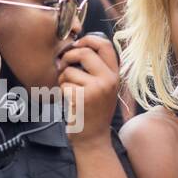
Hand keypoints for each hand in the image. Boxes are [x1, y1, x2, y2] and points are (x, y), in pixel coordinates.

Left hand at [55, 33, 119, 147]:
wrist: (94, 138)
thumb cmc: (95, 111)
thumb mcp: (104, 88)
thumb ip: (97, 69)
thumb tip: (78, 46)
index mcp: (115, 74)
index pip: (105, 44)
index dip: (88, 39)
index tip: (77, 44)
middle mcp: (109, 80)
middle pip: (84, 52)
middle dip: (68, 57)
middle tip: (63, 66)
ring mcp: (97, 89)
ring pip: (70, 71)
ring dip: (64, 80)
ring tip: (70, 92)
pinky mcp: (83, 99)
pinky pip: (64, 86)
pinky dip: (62, 93)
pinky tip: (70, 102)